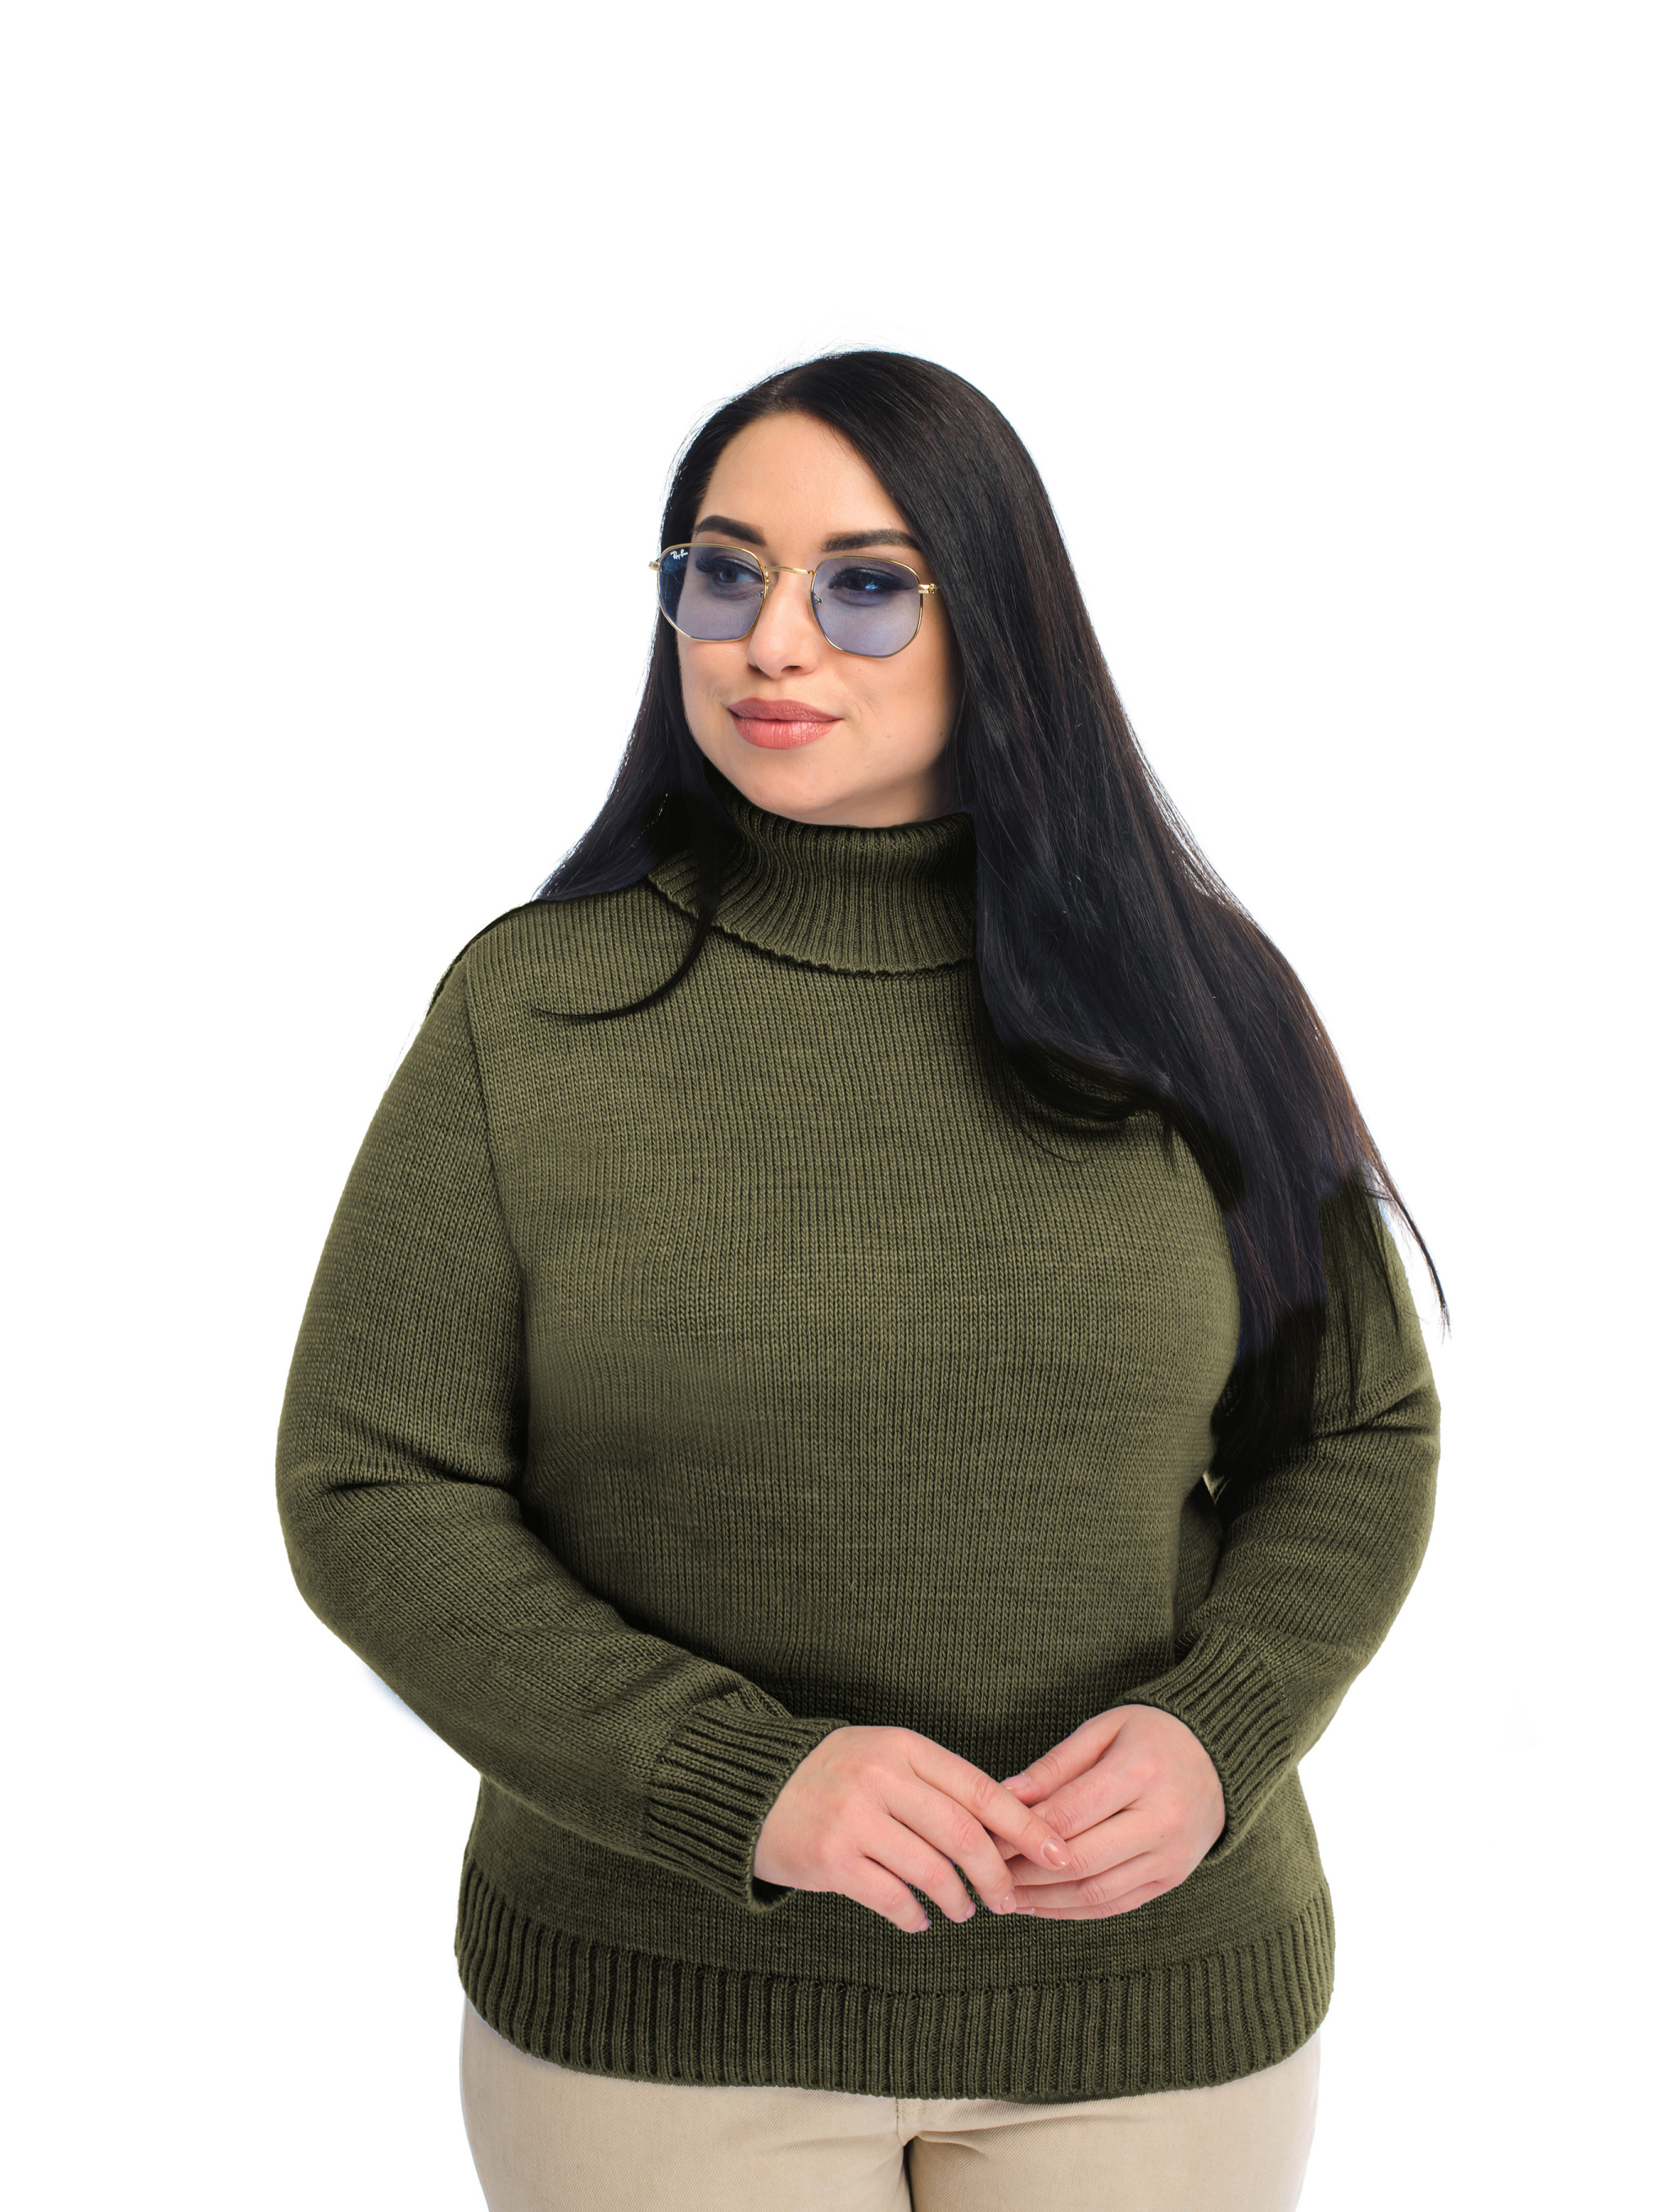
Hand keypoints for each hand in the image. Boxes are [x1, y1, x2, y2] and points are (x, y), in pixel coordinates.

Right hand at [753, 1726, 1074, 1933]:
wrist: (751, 1788)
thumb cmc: (832, 1776)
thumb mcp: (884, 1758)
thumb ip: (934, 1784)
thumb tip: (1006, 1827)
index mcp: (903, 1747)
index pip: (979, 1787)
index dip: (1025, 1825)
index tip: (1058, 1852)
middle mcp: (880, 1776)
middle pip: (961, 1833)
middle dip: (995, 1874)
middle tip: (1008, 1900)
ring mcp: (854, 1818)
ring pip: (931, 1869)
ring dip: (957, 1899)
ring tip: (962, 1910)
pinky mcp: (831, 1859)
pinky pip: (891, 1898)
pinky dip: (914, 1916)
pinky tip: (919, 1920)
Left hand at [995, 1706, 1224, 1919]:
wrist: (1218, 1759)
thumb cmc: (1152, 1737)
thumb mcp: (1105, 1730)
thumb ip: (1055, 1765)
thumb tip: (1004, 1795)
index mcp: (1141, 1772)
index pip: (1070, 1813)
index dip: (1021, 1832)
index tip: (985, 1838)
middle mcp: (1162, 1819)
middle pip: (1080, 1859)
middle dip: (1026, 1871)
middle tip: (987, 1872)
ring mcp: (1171, 1856)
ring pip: (1096, 1891)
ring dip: (1044, 1899)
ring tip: (1005, 1895)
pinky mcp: (1171, 1880)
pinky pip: (1116, 1905)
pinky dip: (1073, 1911)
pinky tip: (1040, 1905)